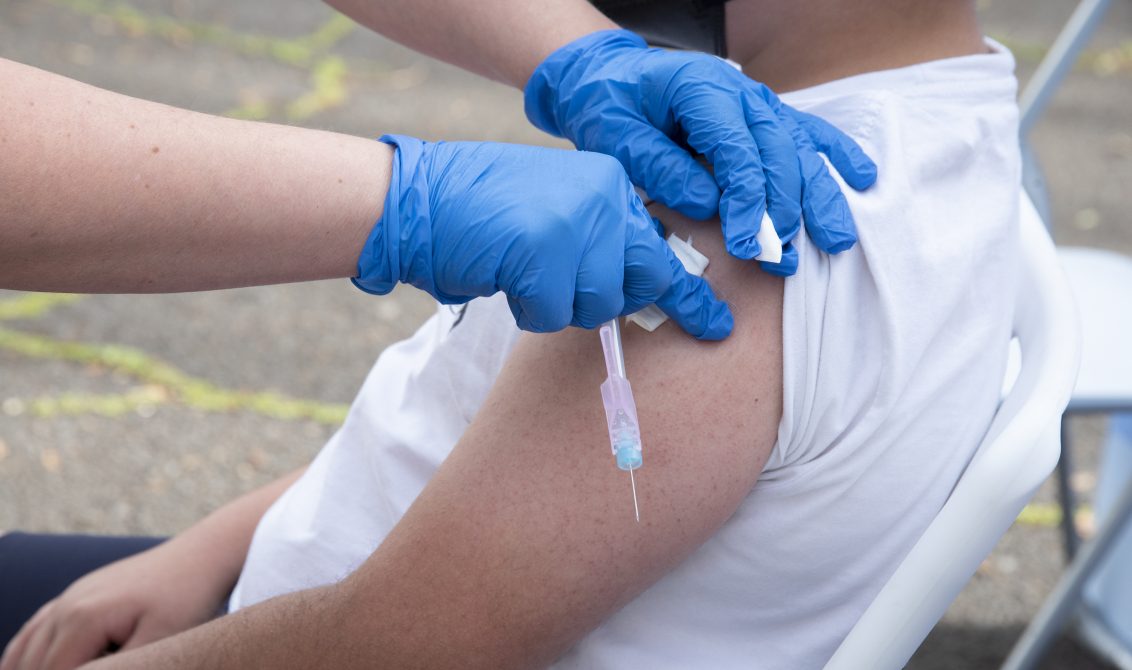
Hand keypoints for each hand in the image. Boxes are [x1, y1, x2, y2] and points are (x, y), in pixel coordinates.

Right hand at [0, 542, 229, 669]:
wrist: (204, 554)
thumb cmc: (188, 599)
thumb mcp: (160, 642)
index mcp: (82, 620)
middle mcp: (66, 605)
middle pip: (33, 666)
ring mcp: (69, 596)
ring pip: (26, 649)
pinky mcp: (78, 593)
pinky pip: (37, 629)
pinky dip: (26, 655)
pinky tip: (26, 669)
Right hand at [353, 135, 732, 338]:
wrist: (417, 197)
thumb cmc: (480, 210)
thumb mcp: (555, 208)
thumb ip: (599, 236)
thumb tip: (638, 288)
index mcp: (609, 182)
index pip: (662, 245)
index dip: (687, 292)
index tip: (717, 324)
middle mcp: (603, 197)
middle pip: (641, 280)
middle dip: (613, 301)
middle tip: (582, 299)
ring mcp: (576, 223)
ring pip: (596, 304)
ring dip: (557, 304)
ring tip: (521, 270)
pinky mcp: (544, 252)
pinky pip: (553, 314)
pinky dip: (527, 310)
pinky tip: (504, 277)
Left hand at [524, 29, 877, 275]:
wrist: (609, 75)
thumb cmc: (611, 105)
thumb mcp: (616, 136)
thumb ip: (660, 166)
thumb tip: (708, 204)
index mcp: (703, 90)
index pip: (739, 152)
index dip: (747, 202)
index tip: (747, 246)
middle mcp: (741, 95)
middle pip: (778, 154)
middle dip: (784, 211)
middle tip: (780, 260)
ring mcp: (758, 104)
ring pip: (801, 150)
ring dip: (819, 197)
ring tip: (836, 241)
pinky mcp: (765, 116)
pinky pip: (807, 133)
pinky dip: (836, 155)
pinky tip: (863, 178)